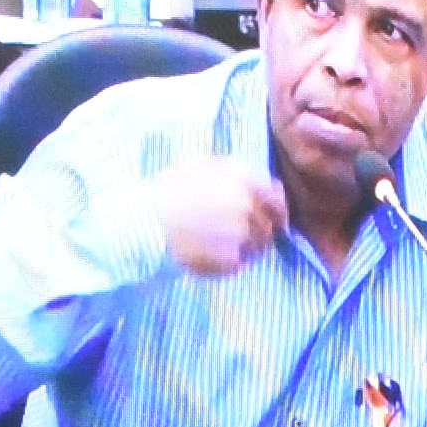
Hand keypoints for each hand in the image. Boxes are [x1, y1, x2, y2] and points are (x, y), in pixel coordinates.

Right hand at [152, 161, 287, 278]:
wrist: (149, 221)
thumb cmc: (170, 188)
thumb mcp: (204, 164)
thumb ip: (237, 171)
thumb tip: (267, 184)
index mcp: (246, 181)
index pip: (276, 199)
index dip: (277, 209)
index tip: (273, 216)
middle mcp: (250, 207)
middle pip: (269, 225)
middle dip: (260, 229)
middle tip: (242, 233)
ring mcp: (243, 236)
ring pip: (258, 247)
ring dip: (247, 247)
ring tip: (223, 245)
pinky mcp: (232, 260)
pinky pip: (240, 263)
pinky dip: (232, 262)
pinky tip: (211, 255)